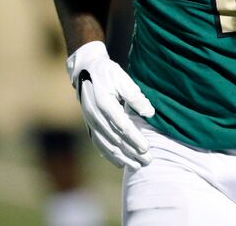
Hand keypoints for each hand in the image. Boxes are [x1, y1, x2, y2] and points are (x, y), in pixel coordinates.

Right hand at [66, 41, 154, 170]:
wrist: (85, 70)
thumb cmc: (108, 73)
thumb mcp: (123, 79)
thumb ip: (135, 97)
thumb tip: (150, 113)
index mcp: (104, 103)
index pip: (122, 126)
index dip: (134, 139)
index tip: (147, 148)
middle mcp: (95, 116)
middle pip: (115, 139)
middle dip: (132, 152)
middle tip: (148, 161)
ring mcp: (90, 122)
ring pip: (107, 145)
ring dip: (122, 157)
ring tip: (137, 166)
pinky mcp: (89, 125)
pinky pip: (99, 143)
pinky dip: (109, 155)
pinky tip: (120, 163)